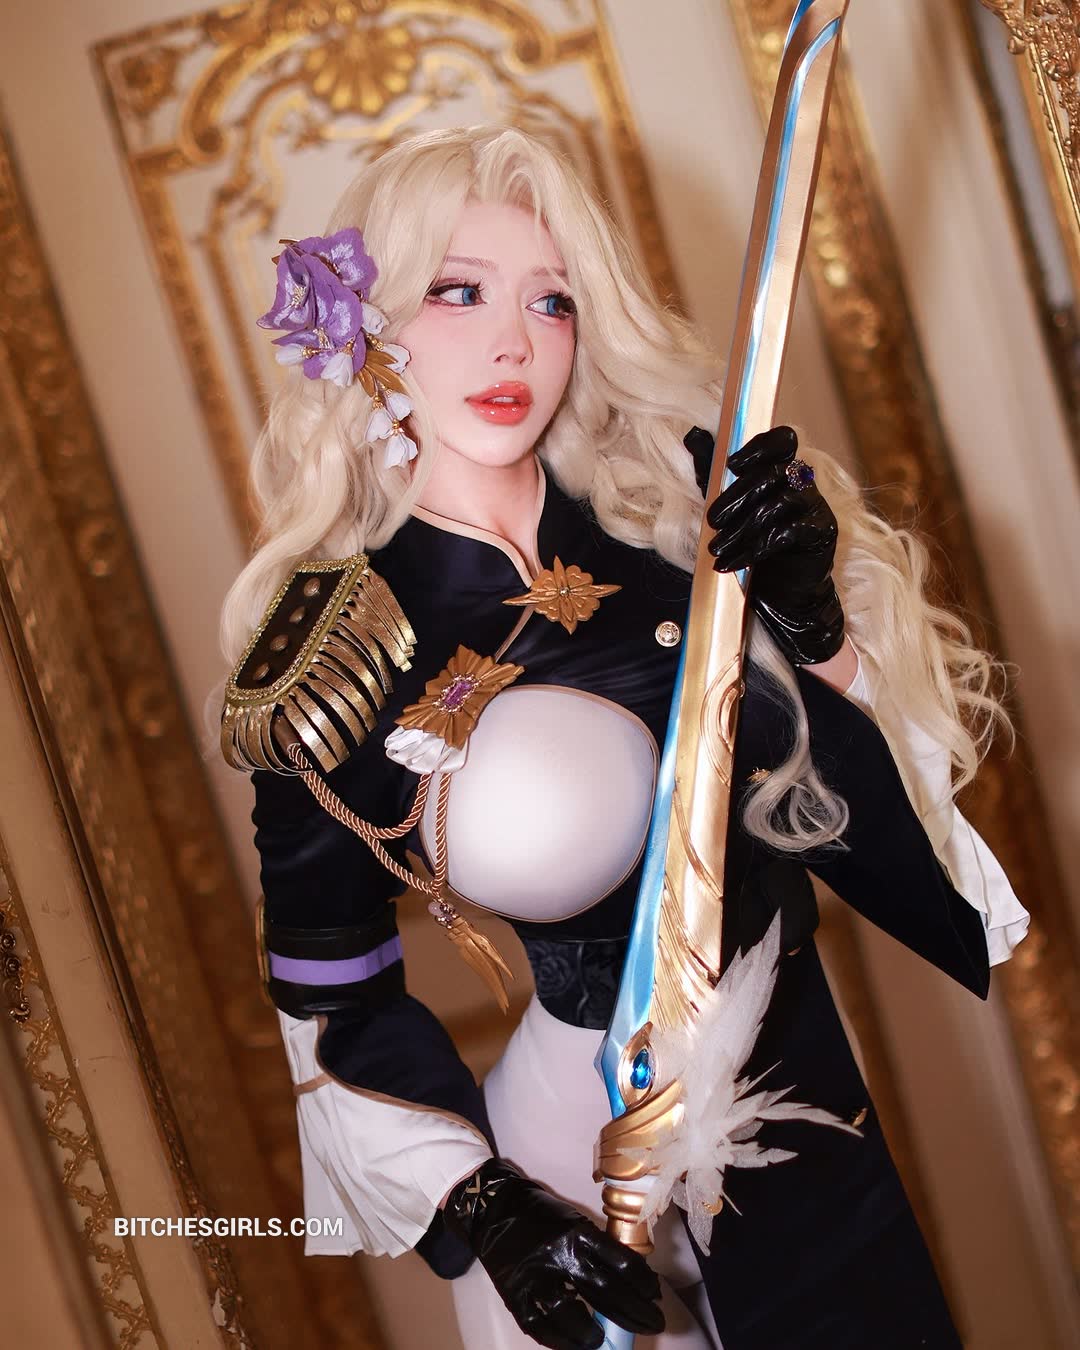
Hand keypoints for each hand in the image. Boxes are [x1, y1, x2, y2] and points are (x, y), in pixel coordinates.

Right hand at [445, 1159, 664, 1349]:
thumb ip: (595, 1248)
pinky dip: (558, 1340)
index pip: (622, 1264)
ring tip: (602, 1341)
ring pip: (570, 1315)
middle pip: (605, 1292)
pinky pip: (539, 1326)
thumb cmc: (540, 1213)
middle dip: (634, 1313)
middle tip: (651, 1323)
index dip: (644, 1284)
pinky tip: (573, 1345)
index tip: (655, 1296)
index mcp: (578, 1233)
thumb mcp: (573, 1220)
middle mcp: (560, 1255)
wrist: (493, 1208)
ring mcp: (535, 1277)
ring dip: (591, 1335)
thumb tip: (627, 1278)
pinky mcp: (514, 1295)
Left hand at [707, 425, 844, 665]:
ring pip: (777, 505)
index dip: (758, 446)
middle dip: (736, 497)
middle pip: (772, 474)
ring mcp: (816, 506)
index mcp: (783, 469)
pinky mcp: (821, 533)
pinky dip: (755, 549)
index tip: (731, 466)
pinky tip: (733, 563)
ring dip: (741, 529)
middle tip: (712, 521)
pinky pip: (787, 533)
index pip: (782, 440)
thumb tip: (692, 435)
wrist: (784, 594)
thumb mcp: (728, 507)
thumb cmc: (757, 545)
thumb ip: (712, 473)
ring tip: (717, 549)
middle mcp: (803, 483)